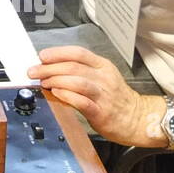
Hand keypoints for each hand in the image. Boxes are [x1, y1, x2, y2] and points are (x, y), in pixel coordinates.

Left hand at [28, 45, 163, 146]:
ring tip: (43, 82)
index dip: (57, 53)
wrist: (139, 119)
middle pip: (73, 66)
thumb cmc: (116, 98)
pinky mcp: (102, 112)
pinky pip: (83, 101)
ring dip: (56, 80)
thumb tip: (51, 68)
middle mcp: (103, 78)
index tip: (41, 56)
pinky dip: (67, 95)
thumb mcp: (102, 77)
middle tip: (34, 71)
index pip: (78, 53)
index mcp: (102, 66)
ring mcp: (103, 95)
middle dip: (49, 68)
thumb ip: (81, 71)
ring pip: (77, 81)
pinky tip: (57, 93)